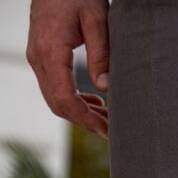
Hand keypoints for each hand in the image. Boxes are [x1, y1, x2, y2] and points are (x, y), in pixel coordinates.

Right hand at [27, 0, 109, 138]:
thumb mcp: (96, 18)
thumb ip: (101, 53)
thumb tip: (105, 87)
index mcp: (51, 51)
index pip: (64, 98)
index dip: (85, 119)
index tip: (107, 130)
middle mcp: (39, 57)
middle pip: (57, 104)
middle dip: (84, 121)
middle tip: (111, 130)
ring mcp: (37, 57)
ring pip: (54, 98)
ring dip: (79, 112)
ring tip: (106, 118)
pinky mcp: (42, 56)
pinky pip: (53, 87)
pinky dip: (72, 100)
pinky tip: (93, 101)